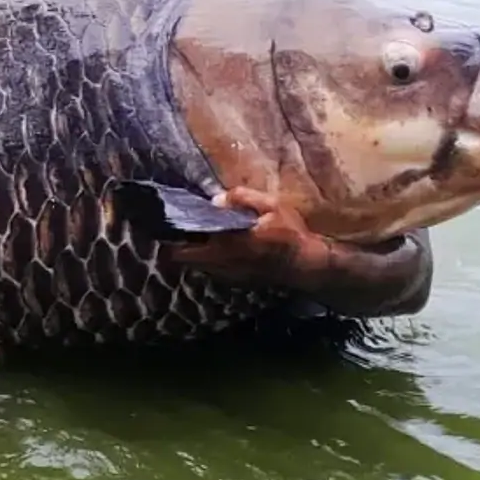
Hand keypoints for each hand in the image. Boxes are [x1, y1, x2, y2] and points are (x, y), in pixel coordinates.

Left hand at [173, 186, 328, 287]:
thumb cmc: (291, 234)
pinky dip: (209, 257)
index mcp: (225, 246)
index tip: (170, 221)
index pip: (182, 251)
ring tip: (202, 231)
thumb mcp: (272, 206)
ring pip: (196, 265)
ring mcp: (227, 276)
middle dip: (179, 243)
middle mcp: (220, 265)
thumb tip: (216, 199)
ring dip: (194, 250)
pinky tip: (221, 243)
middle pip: (183, 260)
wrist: (308, 266)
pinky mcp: (235, 281)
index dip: (171, 237)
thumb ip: (242, 198)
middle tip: (185, 225)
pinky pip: (212, 269)